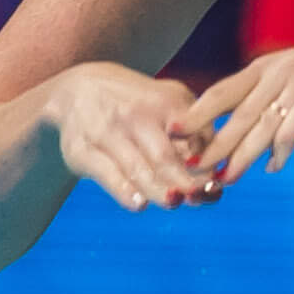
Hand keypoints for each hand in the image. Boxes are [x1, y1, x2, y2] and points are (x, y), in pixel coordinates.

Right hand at [41, 63, 209, 214]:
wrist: (77, 90)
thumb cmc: (137, 104)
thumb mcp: (168, 101)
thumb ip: (194, 132)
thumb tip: (216, 175)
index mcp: (164, 102)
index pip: (194, 137)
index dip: (207, 165)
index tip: (216, 184)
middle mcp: (134, 115)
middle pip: (165, 158)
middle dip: (186, 183)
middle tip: (199, 197)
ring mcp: (106, 133)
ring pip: (139, 170)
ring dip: (160, 191)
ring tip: (174, 201)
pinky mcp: (82, 151)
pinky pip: (108, 175)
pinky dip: (125, 192)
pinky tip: (139, 203)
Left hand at [188, 27, 293, 183]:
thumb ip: (278, 101)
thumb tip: (255, 135)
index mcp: (272, 65)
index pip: (224, 90)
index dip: (197, 112)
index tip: (171, 134)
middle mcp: (283, 70)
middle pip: (237, 109)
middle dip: (211, 140)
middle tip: (187, 165)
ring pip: (263, 121)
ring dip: (243, 152)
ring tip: (225, 178)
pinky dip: (284, 146)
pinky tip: (274, 167)